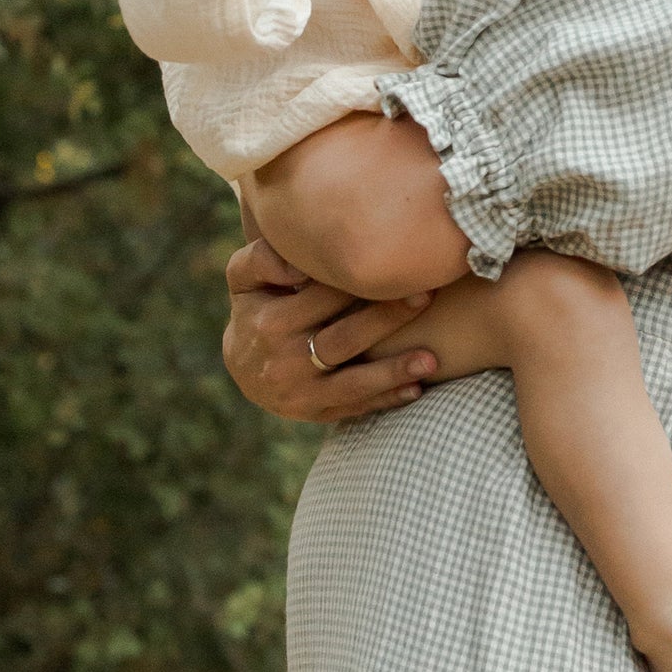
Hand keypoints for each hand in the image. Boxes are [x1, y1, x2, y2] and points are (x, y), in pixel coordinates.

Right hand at [222, 239, 442, 422]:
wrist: (240, 367)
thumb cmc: (256, 307)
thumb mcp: (245, 279)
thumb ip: (263, 259)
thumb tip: (299, 262)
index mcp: (272, 323)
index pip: (323, 298)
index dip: (359, 280)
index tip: (396, 263)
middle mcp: (286, 362)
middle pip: (345, 338)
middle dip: (387, 318)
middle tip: (426, 295)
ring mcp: (302, 393)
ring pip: (353, 383)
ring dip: (393, 372)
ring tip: (431, 361)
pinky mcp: (316, 413)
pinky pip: (355, 408)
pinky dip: (386, 400)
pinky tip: (417, 389)